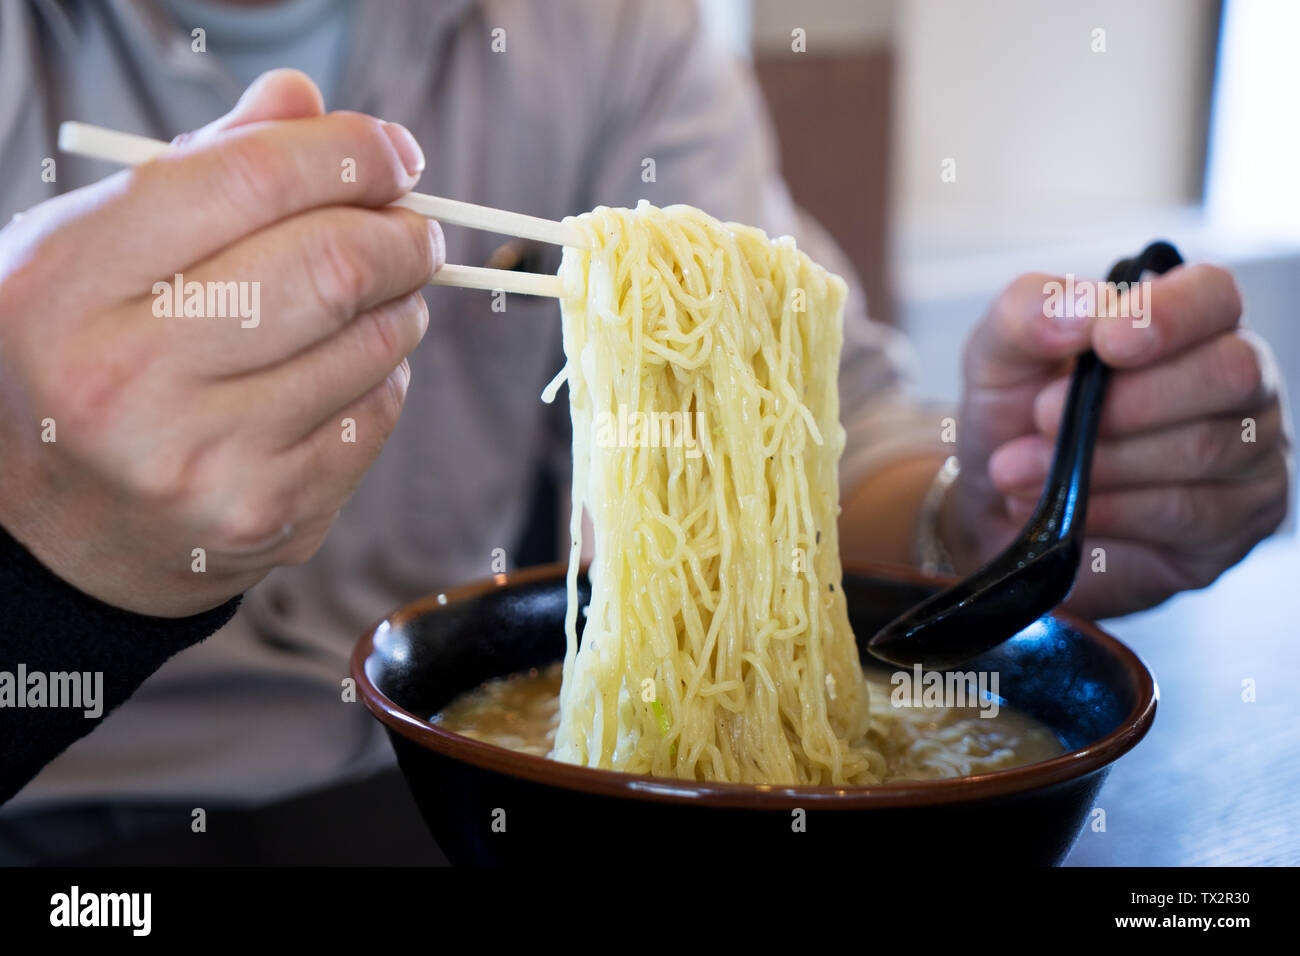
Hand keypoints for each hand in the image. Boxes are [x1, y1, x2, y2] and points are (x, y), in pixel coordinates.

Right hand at [0, 70, 443, 616]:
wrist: (58, 528)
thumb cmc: (83, 360)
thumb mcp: (93, 251)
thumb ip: (198, 167)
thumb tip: (302, 101)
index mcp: (72, 285)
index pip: (249, 181)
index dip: (347, 153)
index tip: (393, 154)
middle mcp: (131, 379)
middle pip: (330, 266)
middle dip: (401, 233)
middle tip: (414, 227)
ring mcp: (206, 459)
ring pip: (372, 344)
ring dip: (401, 304)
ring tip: (379, 296)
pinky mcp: (268, 514)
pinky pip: (376, 416)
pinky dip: (385, 376)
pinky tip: (349, 370)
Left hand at [943, 264, 1291, 618]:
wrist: (1000, 507)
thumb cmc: (1018, 419)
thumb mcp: (997, 355)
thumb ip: (1029, 312)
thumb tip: (1084, 309)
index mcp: (1187, 322)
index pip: (1215, 294)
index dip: (1170, 314)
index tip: (1108, 342)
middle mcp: (1237, 383)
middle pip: (1227, 374)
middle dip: (1126, 402)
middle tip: (1042, 420)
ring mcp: (1249, 456)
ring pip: (1204, 450)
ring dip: (1101, 464)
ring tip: (1022, 472)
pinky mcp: (1237, 524)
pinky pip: (1190, 516)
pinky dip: (1114, 513)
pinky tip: (1069, 514)